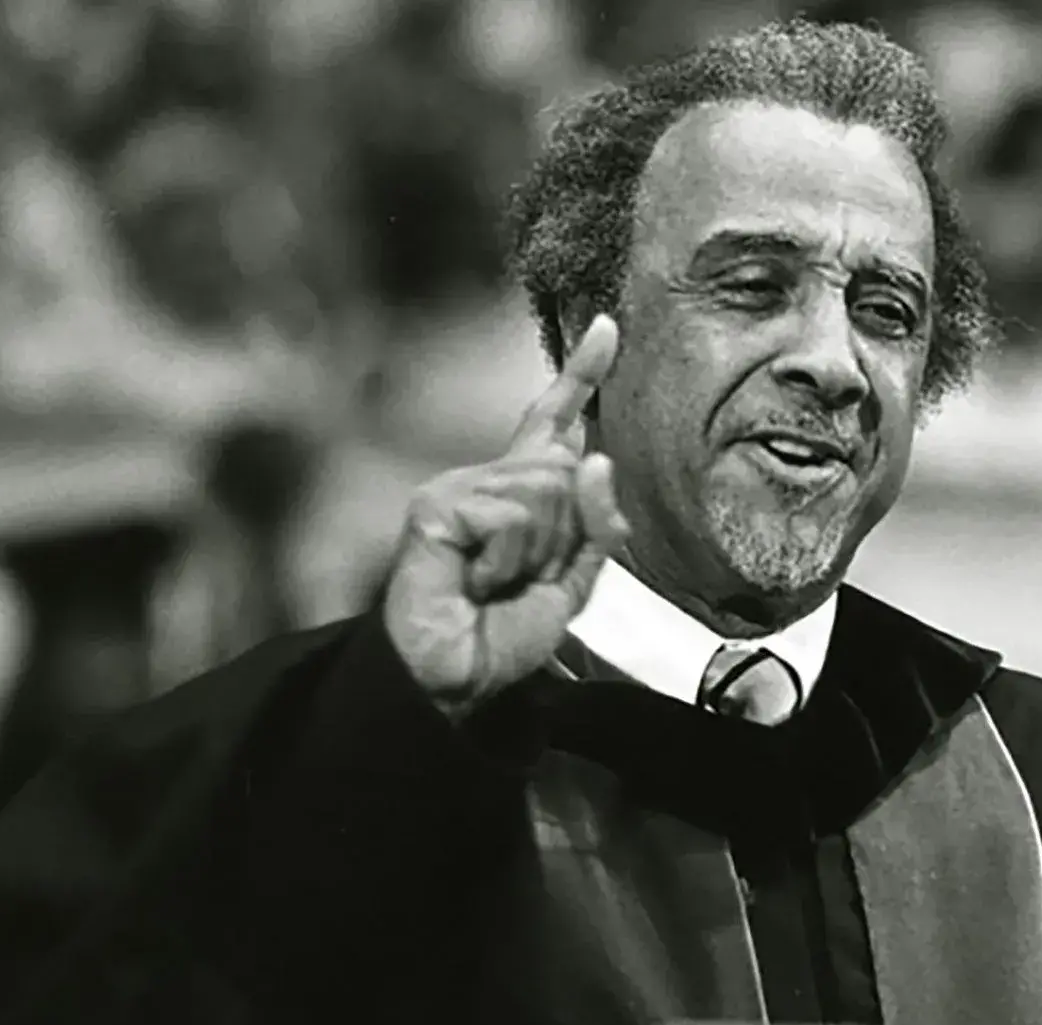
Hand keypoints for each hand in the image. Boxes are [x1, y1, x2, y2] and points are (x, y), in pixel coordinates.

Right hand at [383, 315, 628, 708]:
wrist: (455, 679)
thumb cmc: (501, 636)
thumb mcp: (572, 583)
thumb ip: (596, 526)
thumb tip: (598, 456)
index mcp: (523, 494)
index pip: (555, 424)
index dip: (581, 375)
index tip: (605, 327)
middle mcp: (489, 480)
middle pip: (568, 469)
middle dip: (565, 536)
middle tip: (523, 581)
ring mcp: (459, 488)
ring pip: (546, 489)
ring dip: (537, 552)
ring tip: (496, 583)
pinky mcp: (437, 504)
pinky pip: (512, 515)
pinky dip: (508, 560)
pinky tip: (475, 581)